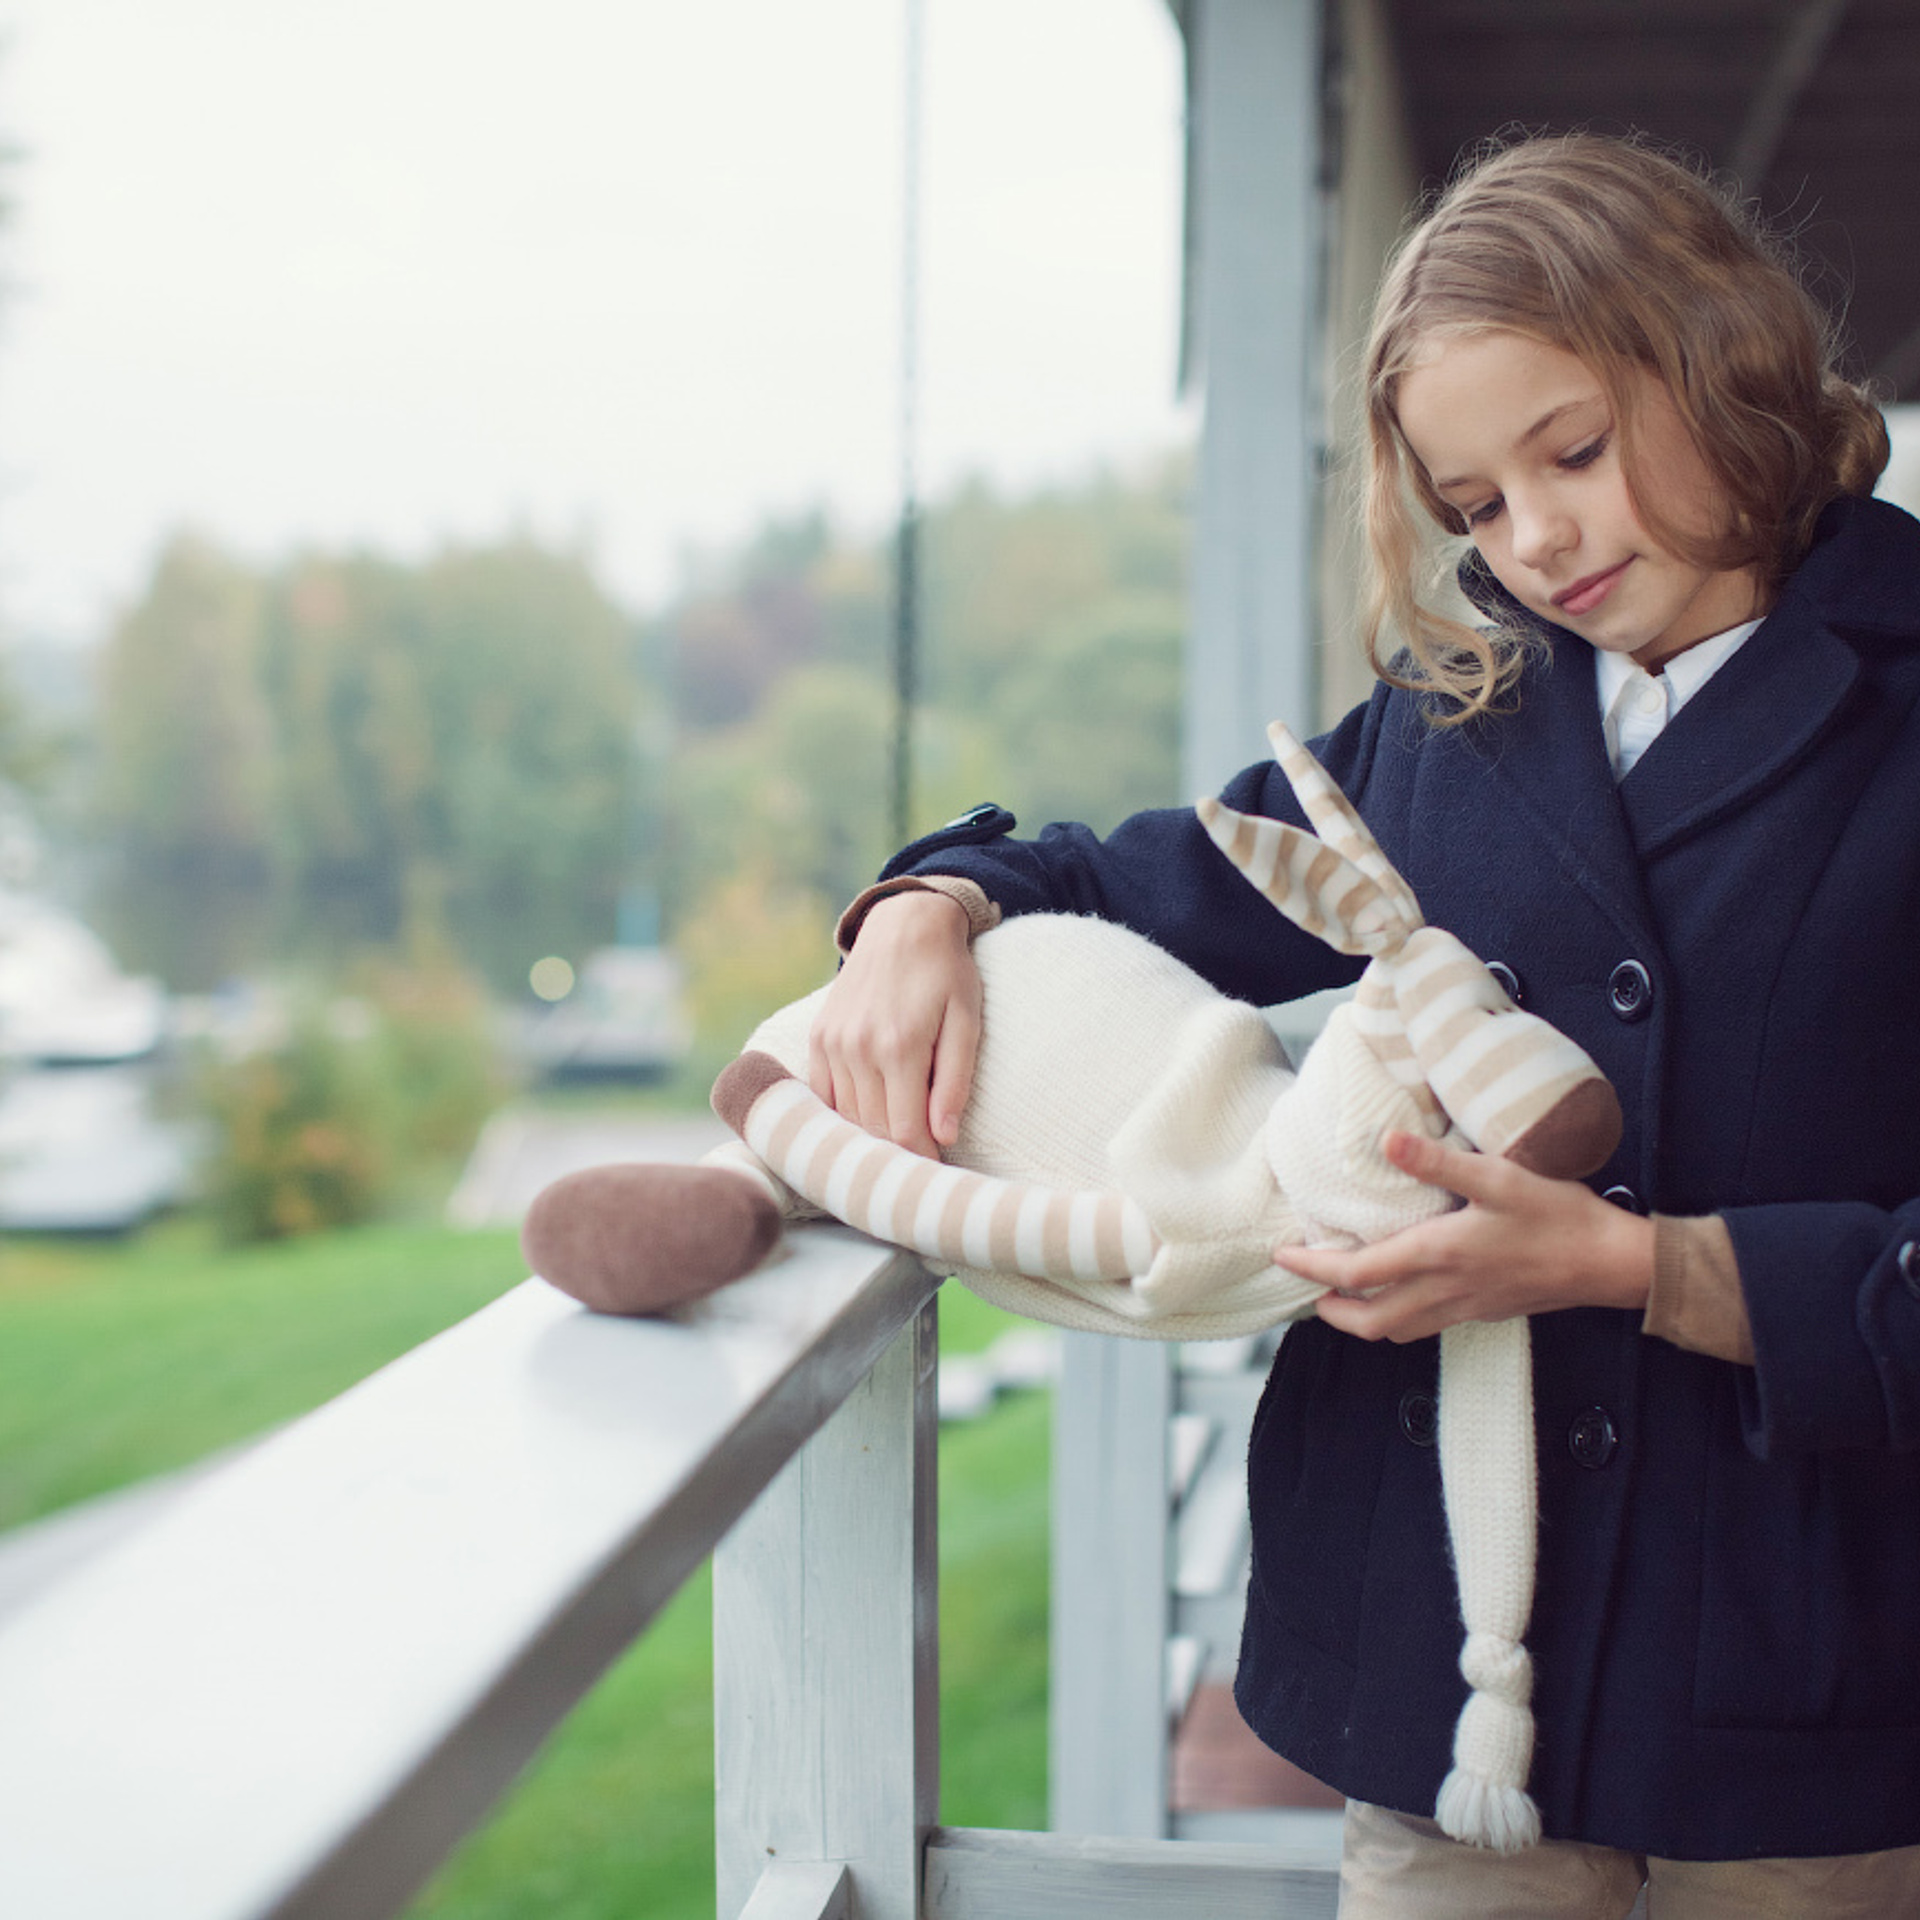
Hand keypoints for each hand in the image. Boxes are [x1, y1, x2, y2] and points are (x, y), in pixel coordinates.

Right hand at [807, 890, 982, 1158]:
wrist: (904, 923)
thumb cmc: (946, 973)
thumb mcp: (967, 1020)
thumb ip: (955, 1080)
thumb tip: (945, 1136)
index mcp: (899, 1047)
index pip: (905, 1131)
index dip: (921, 1160)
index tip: (937, 1173)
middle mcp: (858, 1049)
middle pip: (873, 1129)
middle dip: (898, 1155)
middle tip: (919, 1170)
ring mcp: (832, 1044)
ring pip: (846, 1117)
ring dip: (869, 1138)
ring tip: (895, 1151)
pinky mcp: (818, 1037)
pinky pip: (822, 1095)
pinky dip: (840, 1116)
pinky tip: (861, 1126)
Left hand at [1275, 1130, 1654, 1342]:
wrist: (1611, 1263)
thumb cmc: (1558, 1216)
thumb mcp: (1498, 1177)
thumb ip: (1439, 1162)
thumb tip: (1387, 1141)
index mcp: (1437, 1256)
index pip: (1356, 1274)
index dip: (1312, 1269)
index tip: (1283, 1257)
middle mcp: (1444, 1291)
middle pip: (1368, 1321)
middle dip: (1329, 1309)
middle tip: (1305, 1287)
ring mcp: (1465, 1308)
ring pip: (1396, 1329)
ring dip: (1360, 1318)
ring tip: (1340, 1294)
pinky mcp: (1484, 1311)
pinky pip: (1425, 1326)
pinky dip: (1396, 1317)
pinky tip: (1399, 1293)